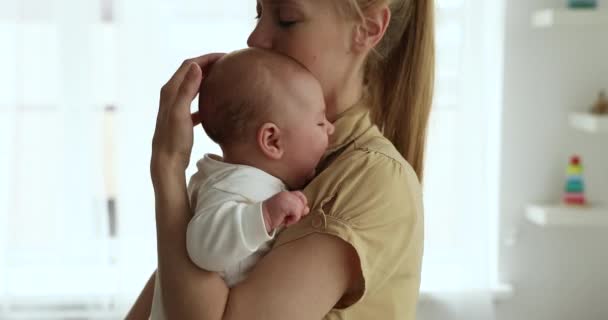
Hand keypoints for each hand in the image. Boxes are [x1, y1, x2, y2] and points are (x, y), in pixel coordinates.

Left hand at [151, 53, 224, 180]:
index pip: (190, 64)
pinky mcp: (181, 118)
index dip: (207, 57)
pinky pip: (194, 101)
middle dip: (208, 64)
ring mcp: (175, 106)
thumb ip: (187, 89)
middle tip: (228, 63)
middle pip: (191, 72)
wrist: (167, 161)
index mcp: (171, 90)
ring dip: (206, 78)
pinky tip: (215, 101)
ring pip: (193, 86)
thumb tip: (196, 65)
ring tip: (223, 77)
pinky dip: (204, 95)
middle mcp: (171, 95)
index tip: (226, 55)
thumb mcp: (181, 113)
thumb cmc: (174, 139)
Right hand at [262, 191, 309, 231]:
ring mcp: (285, 198)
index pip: (301, 195)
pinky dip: (293, 219)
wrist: (261, 220)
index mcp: (286, 194)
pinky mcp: (285, 204)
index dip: (301, 205)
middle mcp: (286, 194)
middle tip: (289, 217)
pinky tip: (285, 221)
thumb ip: (297, 209)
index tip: (293, 213)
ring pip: (300, 208)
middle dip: (298, 212)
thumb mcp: (287, 212)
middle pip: (302, 201)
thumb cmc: (274, 217)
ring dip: (295, 217)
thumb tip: (307, 209)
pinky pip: (297, 212)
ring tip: (286, 219)